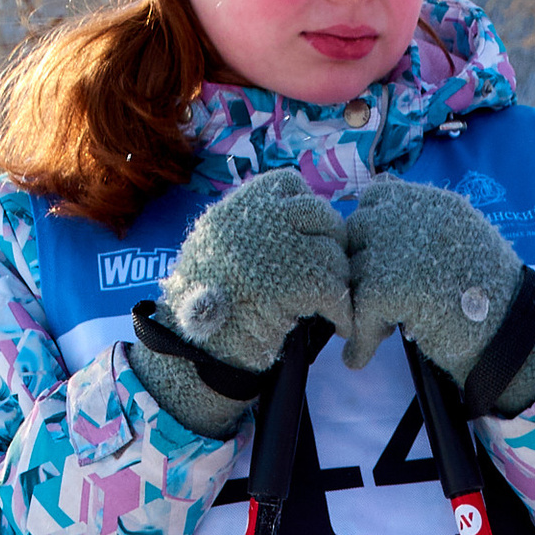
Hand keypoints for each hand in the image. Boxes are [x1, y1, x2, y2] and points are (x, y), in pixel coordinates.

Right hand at [125, 170, 350, 436]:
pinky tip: (340, 324)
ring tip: (334, 303)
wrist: (193, 350)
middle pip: (320, 213)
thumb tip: (302, 215)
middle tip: (333, 273)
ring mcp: (277, 245)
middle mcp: (258, 214)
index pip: (289, 184)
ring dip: (339, 281)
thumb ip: (253, 225)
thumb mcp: (218, 247)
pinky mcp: (294, 281)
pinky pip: (334, 288)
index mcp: (238, 204)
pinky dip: (341, 310)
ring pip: (332, 252)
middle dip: (331, 244)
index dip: (306, 212)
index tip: (310, 238)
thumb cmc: (203, 305)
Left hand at [345, 174, 534, 411]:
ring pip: (354, 273)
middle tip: (375, 304)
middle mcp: (414, 214)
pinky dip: (359, 340)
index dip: (372, 234)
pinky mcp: (388, 285)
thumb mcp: (461, 239)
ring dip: (358, 305)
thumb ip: (422, 222)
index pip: (376, 198)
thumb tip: (380, 195)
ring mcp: (399, 247)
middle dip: (360, 268)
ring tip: (375, 332)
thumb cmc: (491, 296)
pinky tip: (360, 359)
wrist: (512, 335)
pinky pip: (357, 311)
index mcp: (435, 201)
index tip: (382, 265)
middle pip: (357, 233)